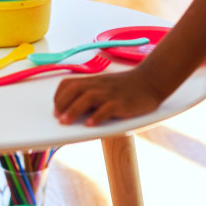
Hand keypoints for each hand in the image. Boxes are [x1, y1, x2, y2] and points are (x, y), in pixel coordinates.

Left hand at [53, 69, 167, 125]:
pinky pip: (107, 108)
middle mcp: (99, 85)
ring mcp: (110, 93)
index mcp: (93, 81)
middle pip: (74, 89)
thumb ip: (91, 93)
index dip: (59, 96)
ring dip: (73, 110)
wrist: (150, 81)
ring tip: (65, 122)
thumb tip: (73, 109)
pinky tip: (89, 125)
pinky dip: (96, 116)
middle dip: (62, 103)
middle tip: (57, 118)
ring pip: (87, 98)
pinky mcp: (121, 102)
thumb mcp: (105, 86)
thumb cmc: (126, 86)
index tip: (55, 108)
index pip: (69, 84)